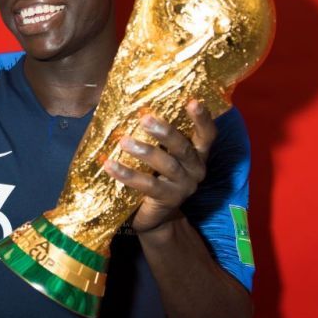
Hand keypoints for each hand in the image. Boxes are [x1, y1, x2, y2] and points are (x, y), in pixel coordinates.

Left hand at [103, 100, 216, 233]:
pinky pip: (148, 185)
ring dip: (145, 151)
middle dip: (165, 132)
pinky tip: (110, 165)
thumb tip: (133, 108)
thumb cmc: (156, 175)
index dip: (202, 119)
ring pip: (167, 165)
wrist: (155, 215)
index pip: (207, 134)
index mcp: (198, 153)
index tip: (193, 101)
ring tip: (124, 142)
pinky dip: (128, 174)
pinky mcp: (169, 199)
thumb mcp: (162, 154)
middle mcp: (196, 168)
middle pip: (183, 147)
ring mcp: (184, 185)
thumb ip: (157, 136)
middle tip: (145, 119)